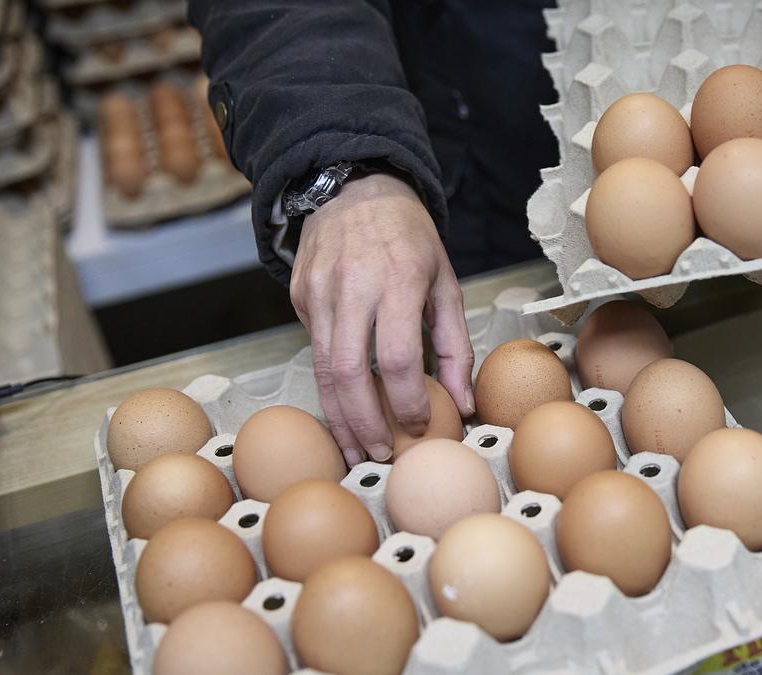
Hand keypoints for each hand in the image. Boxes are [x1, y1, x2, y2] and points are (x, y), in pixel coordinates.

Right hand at [290, 173, 474, 465]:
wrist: (354, 187)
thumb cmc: (409, 238)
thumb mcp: (445, 282)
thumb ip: (455, 345)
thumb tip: (462, 404)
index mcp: (397, 281)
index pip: (397, 357)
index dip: (406, 402)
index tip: (419, 426)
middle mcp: (352, 287)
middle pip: (348, 372)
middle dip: (363, 424)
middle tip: (378, 455)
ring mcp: (318, 291)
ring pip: (321, 369)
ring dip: (338, 417)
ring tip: (356, 448)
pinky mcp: (298, 295)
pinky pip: (313, 348)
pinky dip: (328, 384)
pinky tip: (343, 405)